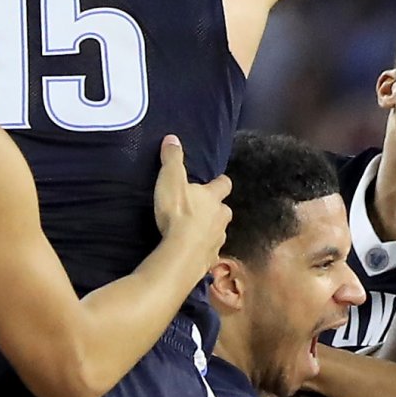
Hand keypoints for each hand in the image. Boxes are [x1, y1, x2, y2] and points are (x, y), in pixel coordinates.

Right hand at [152, 135, 234, 270]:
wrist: (182, 252)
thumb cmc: (178, 212)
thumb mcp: (171, 179)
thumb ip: (172, 159)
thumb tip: (172, 138)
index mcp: (214, 197)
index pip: (224, 184)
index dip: (220, 182)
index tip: (217, 181)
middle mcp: (221, 217)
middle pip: (224, 210)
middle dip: (217, 208)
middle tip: (203, 208)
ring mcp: (218, 239)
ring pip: (219, 231)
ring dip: (210, 229)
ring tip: (196, 231)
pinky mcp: (210, 258)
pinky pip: (209, 252)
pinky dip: (203, 250)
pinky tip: (194, 251)